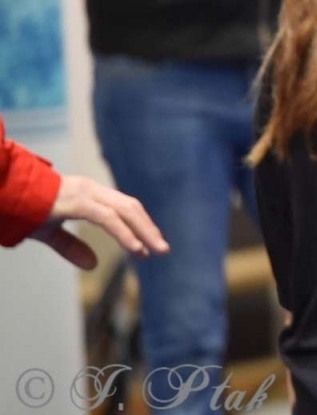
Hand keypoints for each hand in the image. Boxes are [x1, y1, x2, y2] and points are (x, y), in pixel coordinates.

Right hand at [29, 174, 167, 269]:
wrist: (4, 195)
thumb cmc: (24, 211)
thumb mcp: (51, 233)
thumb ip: (71, 246)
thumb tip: (93, 264)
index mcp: (89, 194)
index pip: (124, 207)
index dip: (139, 225)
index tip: (151, 244)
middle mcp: (91, 190)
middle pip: (130, 207)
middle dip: (148, 228)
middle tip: (163, 249)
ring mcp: (85, 193)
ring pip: (124, 210)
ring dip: (143, 231)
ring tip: (155, 250)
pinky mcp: (76, 202)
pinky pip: (107, 218)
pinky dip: (123, 232)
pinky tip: (135, 247)